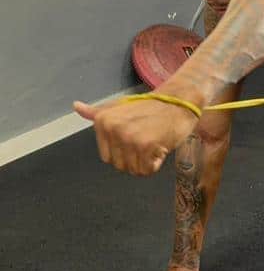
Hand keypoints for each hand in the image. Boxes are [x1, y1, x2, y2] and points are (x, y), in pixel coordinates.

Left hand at [73, 96, 198, 174]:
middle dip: (136, 158)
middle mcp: (112, 129)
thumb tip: (76, 106)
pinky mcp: (146, 145)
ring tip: (154, 142)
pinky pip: (147, 170)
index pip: (107, 158)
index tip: (136, 137)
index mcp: (102, 121)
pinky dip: (156, 163)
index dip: (124, 152)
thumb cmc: (151, 106)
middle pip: (120, 166)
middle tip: (148, 139)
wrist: (179, 100)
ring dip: (147, 162)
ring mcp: (128, 137)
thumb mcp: (119, 106)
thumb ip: (97, 112)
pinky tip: (161, 146)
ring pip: (134, 170)